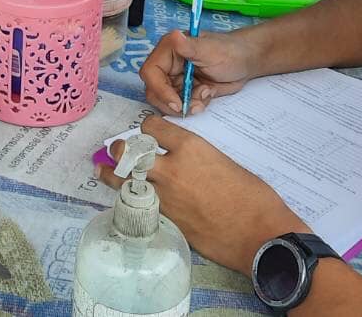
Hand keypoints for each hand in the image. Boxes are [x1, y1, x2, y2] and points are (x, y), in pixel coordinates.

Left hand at [99, 115, 305, 271]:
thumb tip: (187, 163)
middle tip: (115, 151)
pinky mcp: (166, 221)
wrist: (259, 234)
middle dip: (120, 151)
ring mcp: (165, 197)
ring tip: (102, 171)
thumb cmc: (253, 196)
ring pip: (127, 182)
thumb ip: (199, 158)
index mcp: (191, 147)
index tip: (147, 131)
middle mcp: (171, 169)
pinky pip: (140, 204)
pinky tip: (127, 199)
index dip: (147, 127)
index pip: (153, 127)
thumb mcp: (224, 162)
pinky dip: (131, 199)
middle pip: (130, 153)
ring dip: (112, 175)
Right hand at [140, 27, 261, 115]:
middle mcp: (168, 64)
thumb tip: (174, 36)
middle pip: (154, 91)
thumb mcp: (210, 50)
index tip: (176, 103)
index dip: (160, 90)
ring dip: (186, 105)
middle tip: (194, 105)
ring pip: (167, 102)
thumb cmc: (229, 51)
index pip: (151, 73)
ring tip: (206, 95)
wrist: (245, 62)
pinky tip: (208, 95)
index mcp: (169, 49)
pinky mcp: (184, 91)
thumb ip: (189, 46)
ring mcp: (176, 79)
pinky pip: (181, 106)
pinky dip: (194, 106)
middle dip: (173, 103)